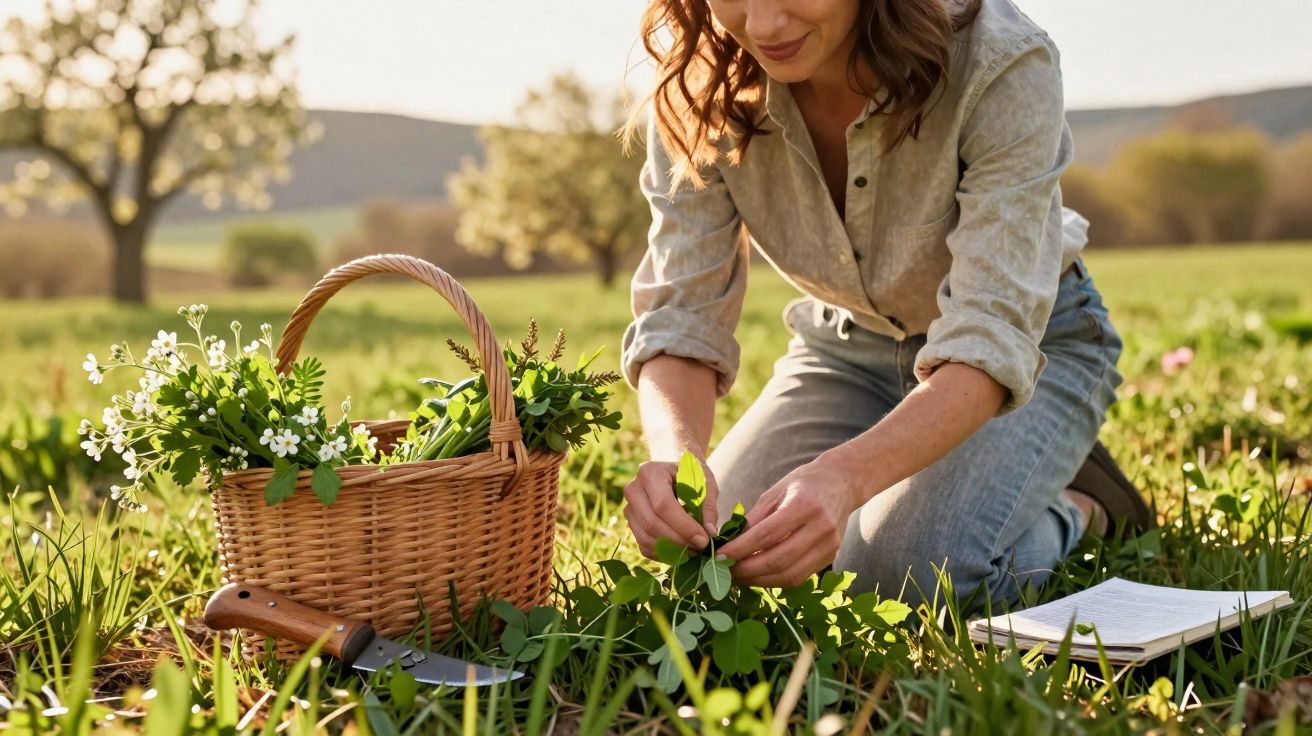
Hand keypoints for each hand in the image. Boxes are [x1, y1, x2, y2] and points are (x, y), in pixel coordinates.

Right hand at [623, 458, 719, 559]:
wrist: (673, 474)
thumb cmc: (690, 475)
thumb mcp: (705, 482)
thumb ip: (708, 505)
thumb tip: (710, 532)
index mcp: (651, 473)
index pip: (663, 505)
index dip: (683, 526)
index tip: (704, 538)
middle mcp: (634, 490)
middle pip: (651, 522)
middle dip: (678, 540)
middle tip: (700, 547)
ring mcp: (629, 508)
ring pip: (645, 537)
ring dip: (671, 550)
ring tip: (693, 550)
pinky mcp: (631, 524)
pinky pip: (643, 546)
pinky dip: (662, 554)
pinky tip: (681, 552)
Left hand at [717, 459, 860, 588]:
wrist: (842, 483)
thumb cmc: (803, 484)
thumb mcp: (775, 492)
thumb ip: (754, 519)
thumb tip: (729, 543)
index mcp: (804, 505)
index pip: (766, 535)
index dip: (739, 549)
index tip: (719, 556)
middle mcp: (820, 527)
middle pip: (778, 560)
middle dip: (746, 570)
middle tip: (724, 570)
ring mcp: (829, 545)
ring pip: (789, 575)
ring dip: (759, 580)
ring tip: (738, 576)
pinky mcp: (830, 557)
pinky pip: (799, 576)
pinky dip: (775, 580)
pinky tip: (758, 576)